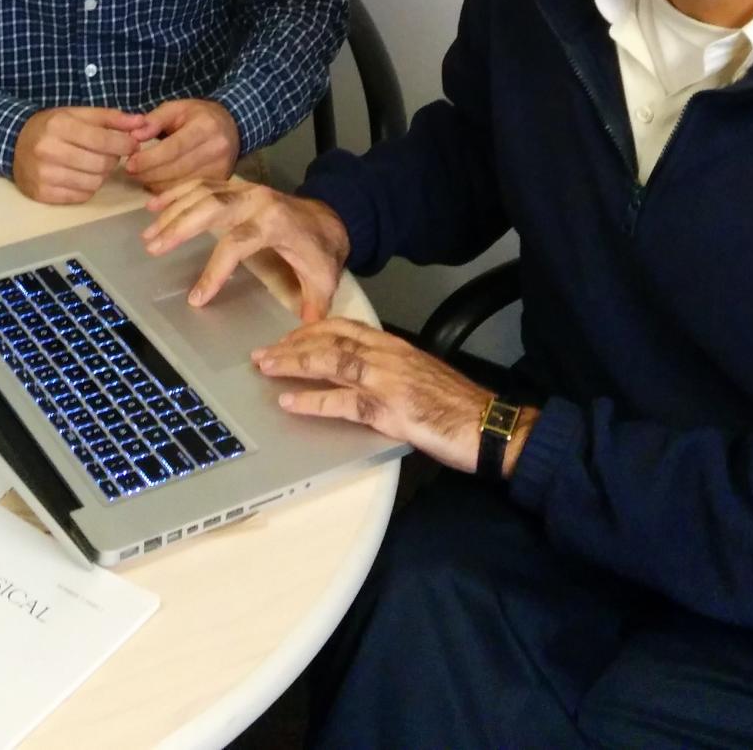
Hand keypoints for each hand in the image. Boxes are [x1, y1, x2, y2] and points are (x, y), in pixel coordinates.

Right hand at [12, 107, 147, 204]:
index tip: (133, 144)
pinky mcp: (42, 194)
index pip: (103, 140)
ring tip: (94, 165)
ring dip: (101, 175)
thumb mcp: (77, 114)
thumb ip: (110, 117)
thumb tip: (141, 122)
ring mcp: (43, 175)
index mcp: (59, 126)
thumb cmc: (51, 126)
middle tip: (110, 154)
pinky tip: (81, 176)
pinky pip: (80, 197)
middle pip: (101, 164)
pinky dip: (87, 188)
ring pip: (93, 183)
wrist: (14, 143)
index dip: (125, 144)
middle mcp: (48, 150)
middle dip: (113, 160)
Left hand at [123, 99, 239, 189]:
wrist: (231, 127)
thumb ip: (154, 120)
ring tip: (141, 176)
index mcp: (205, 127)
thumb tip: (134, 136)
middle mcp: (216, 149)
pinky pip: (188, 192)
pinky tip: (156, 183)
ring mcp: (220, 168)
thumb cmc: (199, 117)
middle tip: (130, 171)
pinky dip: (168, 191)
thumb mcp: (177, 108)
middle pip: (176, 169)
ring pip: (181, 184)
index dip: (150, 159)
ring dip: (155, 184)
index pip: (174, 148)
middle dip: (149, 173)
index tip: (130, 163)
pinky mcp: (219, 182)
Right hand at [142, 176, 349, 321]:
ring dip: (172, 210)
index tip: (196, 298)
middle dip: (180, 226)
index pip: (237, 243)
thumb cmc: (322, 249)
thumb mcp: (323, 279)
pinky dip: (177, 192)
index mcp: (276, 223)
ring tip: (148, 233)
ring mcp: (245, 190)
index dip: (216, 270)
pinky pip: (203, 184)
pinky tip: (154, 204)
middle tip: (153, 248)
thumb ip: (313, 306)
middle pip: (211, 207)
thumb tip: (304, 333)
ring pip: (203, 192)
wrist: (332, 216)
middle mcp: (257, 200)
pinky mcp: (237, 187)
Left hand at [252, 319, 537, 475]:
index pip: (344, 327)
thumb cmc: (458, 405)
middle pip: (330, 339)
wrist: (489, 424)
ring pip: (330, 362)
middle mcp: (387, 355)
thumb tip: (363, 376)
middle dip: (293, 343)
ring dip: (293, 363)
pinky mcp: (389, 409)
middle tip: (264, 351)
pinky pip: (342, 401)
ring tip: (266, 367)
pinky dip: (312, 401)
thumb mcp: (421, 375)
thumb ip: (392, 369)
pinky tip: (289, 403)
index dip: (311, 329)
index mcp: (395, 346)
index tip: (289, 335)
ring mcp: (387, 380)